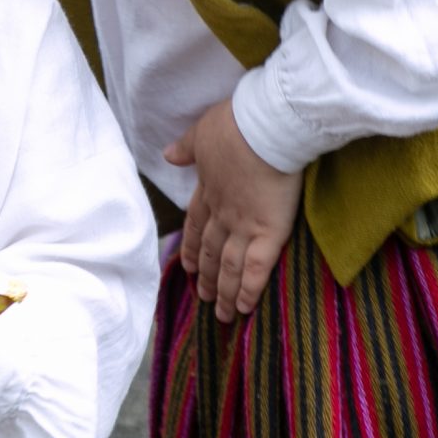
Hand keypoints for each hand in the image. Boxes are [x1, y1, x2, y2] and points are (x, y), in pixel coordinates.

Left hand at [164, 96, 302, 324]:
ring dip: (224, 291)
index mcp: (208, 189)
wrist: (264, 127)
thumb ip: (187, 147)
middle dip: (207, 276)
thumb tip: (168, 154)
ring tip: (222, 313)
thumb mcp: (202, 131)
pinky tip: (246, 307)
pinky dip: (249, 290)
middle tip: (203, 296)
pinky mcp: (269, 232)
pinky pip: (256, 269)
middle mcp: (222, 212)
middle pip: (212, 251)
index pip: (196, 225)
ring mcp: (244, 225)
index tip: (188, 264)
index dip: (192, 246)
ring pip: (229, 266)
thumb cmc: (236, 124)